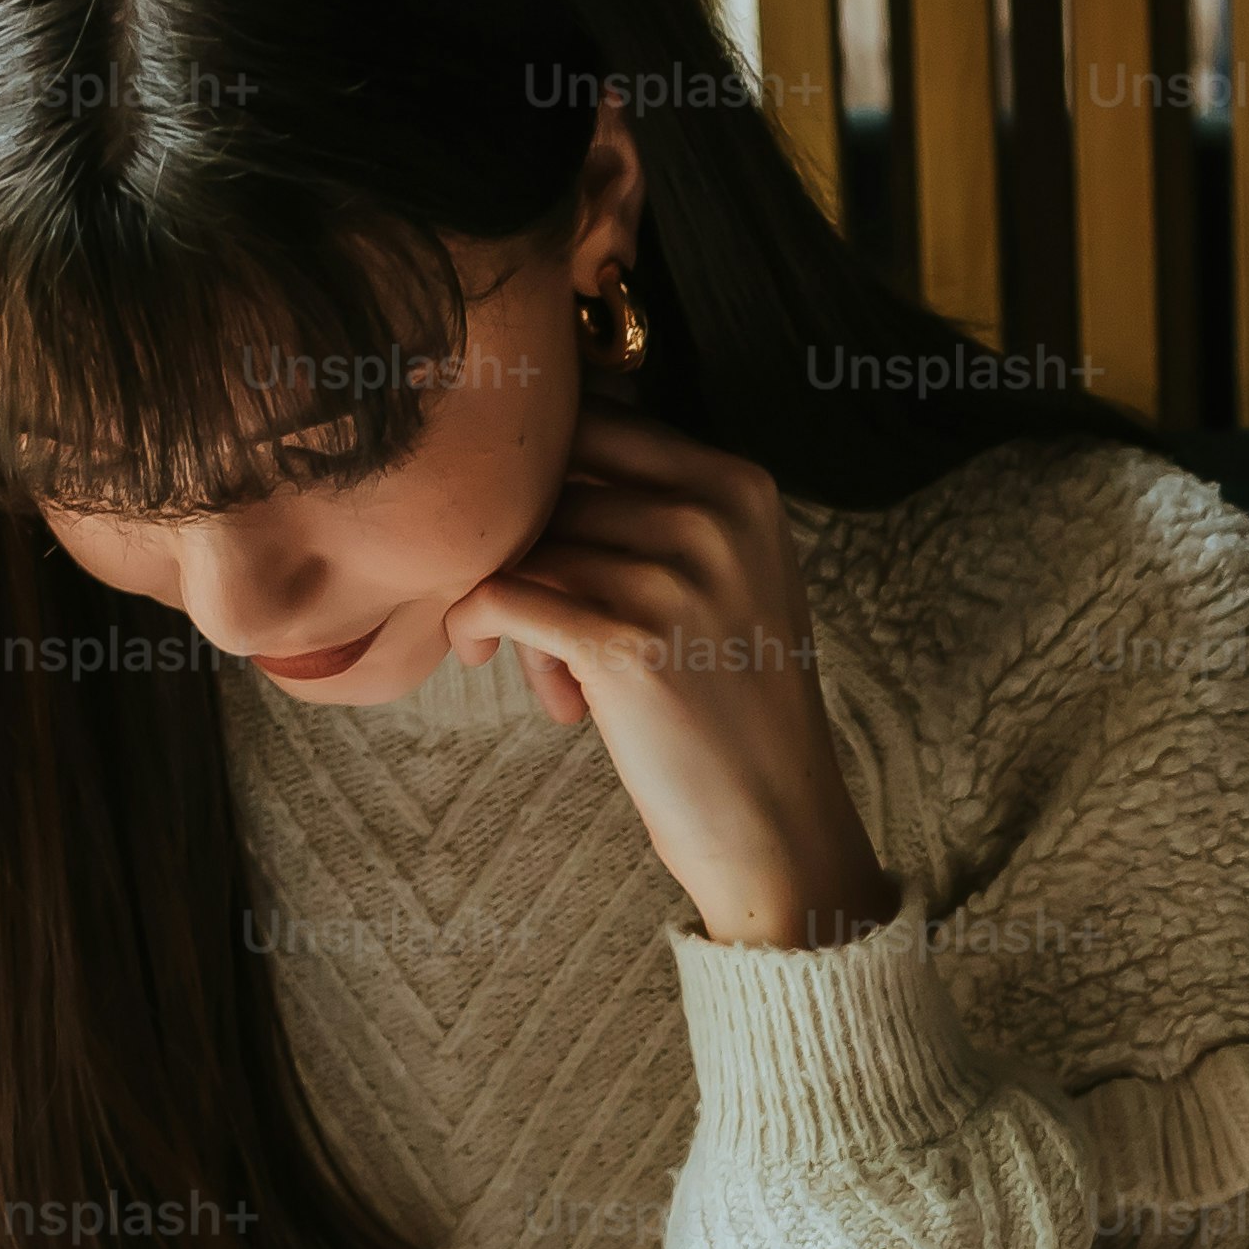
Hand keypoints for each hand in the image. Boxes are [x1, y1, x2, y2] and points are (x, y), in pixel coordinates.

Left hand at [447, 410, 896, 950]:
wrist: (776, 823)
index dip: (542, 479)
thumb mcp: (737, 577)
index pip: (594, 424)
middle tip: (542, 622)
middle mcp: (712, 517)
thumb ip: (668, 502)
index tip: (539, 539)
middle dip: (526, 547)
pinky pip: (500, 597)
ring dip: (511, 602)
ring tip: (548, 671)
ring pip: (525, 545)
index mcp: (741, 485)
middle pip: (552, 486)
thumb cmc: (739, 705)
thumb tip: (542, 444)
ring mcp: (671, 579)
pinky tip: (479, 655)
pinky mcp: (624, 646)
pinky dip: (472, 624)